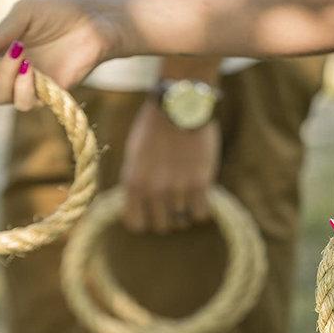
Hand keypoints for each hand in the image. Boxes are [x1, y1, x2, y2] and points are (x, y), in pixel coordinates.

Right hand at [0, 0, 127, 105]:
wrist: (95, 23)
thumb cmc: (60, 13)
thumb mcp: (24, 14)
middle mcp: (4, 75)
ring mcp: (24, 88)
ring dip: (3, 77)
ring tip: (20, 53)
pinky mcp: (45, 97)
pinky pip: (24, 102)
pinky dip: (23, 86)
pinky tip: (33, 69)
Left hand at [120, 99, 220, 233]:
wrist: (179, 105)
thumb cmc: (154, 128)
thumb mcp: (134, 156)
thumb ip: (136, 183)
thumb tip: (140, 208)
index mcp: (132, 183)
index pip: (135, 224)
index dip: (144, 219)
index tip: (150, 211)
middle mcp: (153, 190)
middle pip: (161, 226)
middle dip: (166, 217)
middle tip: (171, 202)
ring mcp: (177, 189)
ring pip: (181, 222)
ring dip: (184, 211)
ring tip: (185, 193)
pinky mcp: (200, 184)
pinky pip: (200, 214)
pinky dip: (201, 208)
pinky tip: (199, 194)